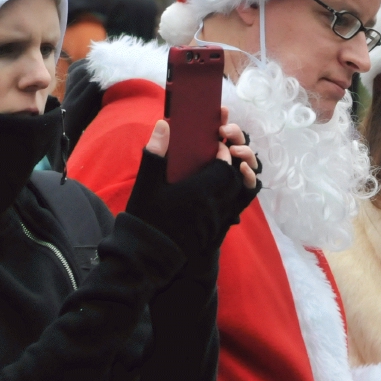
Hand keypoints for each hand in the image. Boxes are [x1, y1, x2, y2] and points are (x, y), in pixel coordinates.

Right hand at [125, 110, 260, 258]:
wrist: (147, 255)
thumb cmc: (146, 217)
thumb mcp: (147, 183)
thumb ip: (156, 153)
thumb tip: (164, 124)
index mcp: (200, 191)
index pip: (225, 166)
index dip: (223, 153)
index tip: (214, 145)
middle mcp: (214, 206)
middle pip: (234, 179)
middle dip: (230, 165)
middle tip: (218, 156)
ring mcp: (216, 220)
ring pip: (235, 195)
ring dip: (231, 181)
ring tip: (217, 172)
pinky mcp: (214, 231)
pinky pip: (231, 210)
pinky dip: (228, 197)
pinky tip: (213, 194)